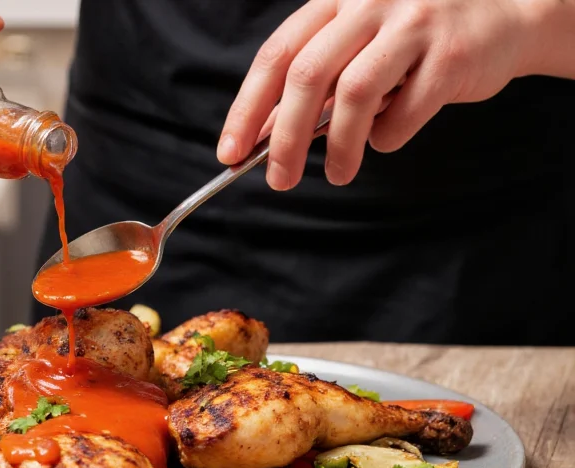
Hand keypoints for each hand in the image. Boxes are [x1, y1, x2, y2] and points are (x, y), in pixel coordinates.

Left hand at [217, 0, 536, 189]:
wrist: (504, 15)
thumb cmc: (414, 39)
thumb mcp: (356, 46)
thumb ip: (314, 84)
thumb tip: (265, 137)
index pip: (276, 55)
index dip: (248, 108)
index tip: (231, 152)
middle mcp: (369, 1)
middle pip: (308, 76)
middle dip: (286, 139)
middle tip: (279, 180)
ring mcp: (412, 23)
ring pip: (355, 94)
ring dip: (339, 148)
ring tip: (337, 175)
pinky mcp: (451, 53)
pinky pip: (405, 113)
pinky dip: (389, 137)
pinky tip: (387, 138)